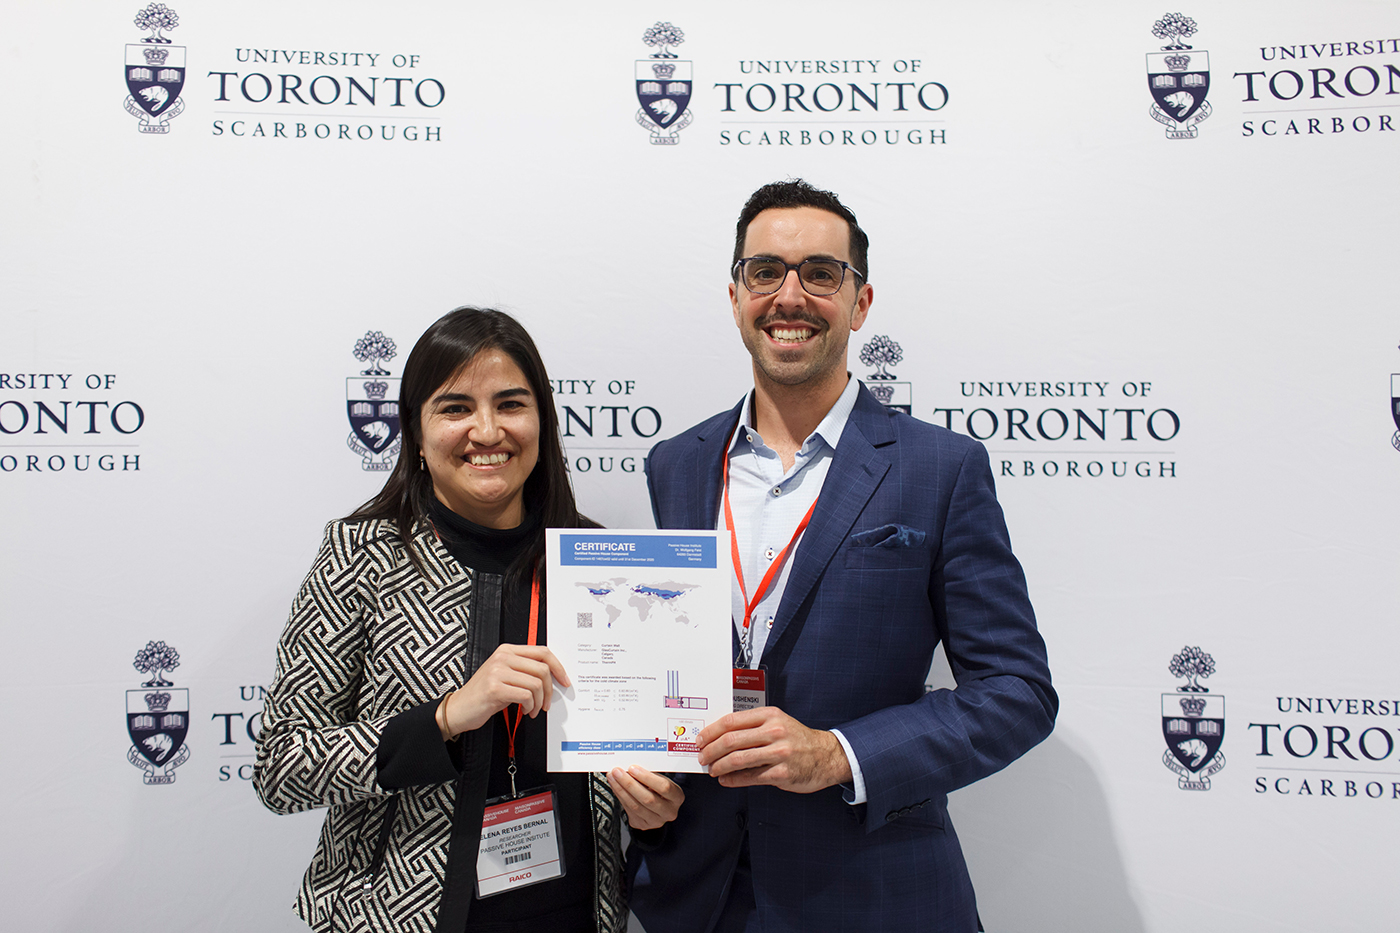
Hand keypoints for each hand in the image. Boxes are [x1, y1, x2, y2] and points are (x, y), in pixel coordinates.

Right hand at [437, 645, 569, 738]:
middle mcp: (502, 657)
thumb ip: (524, 671)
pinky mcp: (495, 688)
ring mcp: (497, 671)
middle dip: (549, 690)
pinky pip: (525, 696)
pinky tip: (524, 711)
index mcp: (507, 650)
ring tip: (532, 709)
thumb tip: (551, 677)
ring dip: (539, 702)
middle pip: (542, 668)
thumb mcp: (504, 676)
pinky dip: (530, 707)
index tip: (564, 681)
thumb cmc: (484, 695)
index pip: (542, 651)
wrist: (458, 709)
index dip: (558, 667)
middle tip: (546, 703)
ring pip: (536, 684)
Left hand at [607, 766, 683, 830]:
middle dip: (629, 784)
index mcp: (677, 797)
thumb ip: (649, 775)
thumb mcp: (660, 779)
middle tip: (617, 772)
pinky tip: (615, 787)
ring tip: (613, 778)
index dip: (647, 778)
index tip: (633, 768)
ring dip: (621, 790)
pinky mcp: (643, 825)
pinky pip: (629, 811)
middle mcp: (669, 812)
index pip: (664, 787)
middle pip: (647, 799)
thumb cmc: (659, 788)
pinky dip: (620, 797)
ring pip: (635, 806)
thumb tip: (630, 767)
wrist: (659, 805)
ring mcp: (656, 821)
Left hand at [696, 707, 851, 792]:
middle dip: (711, 750)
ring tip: (713, 769)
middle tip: (703, 757)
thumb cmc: (797, 740)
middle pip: (731, 740)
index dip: (711, 731)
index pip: (731, 721)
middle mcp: (774, 731)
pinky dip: (733, 780)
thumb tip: (720, 736)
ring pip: (737, 759)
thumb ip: (752, 726)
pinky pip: (750, 777)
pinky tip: (726, 780)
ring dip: (719, 766)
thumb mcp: (778, 722)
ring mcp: (779, 753)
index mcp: (770, 715)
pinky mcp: (782, 773)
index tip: (701, 739)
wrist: (826, 756)